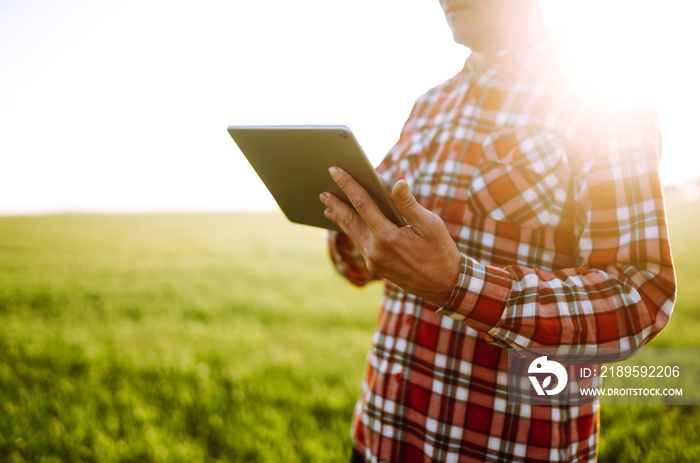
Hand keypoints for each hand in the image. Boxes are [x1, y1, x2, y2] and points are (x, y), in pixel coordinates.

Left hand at [320, 167, 460, 305]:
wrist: (445, 285)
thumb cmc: (441, 251)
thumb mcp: (430, 224)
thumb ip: (408, 204)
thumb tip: (397, 183)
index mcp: (388, 237)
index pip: (362, 204)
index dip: (348, 185)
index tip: (335, 170)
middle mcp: (375, 251)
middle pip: (349, 221)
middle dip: (335, 204)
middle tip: (323, 191)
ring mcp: (373, 262)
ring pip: (352, 234)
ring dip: (340, 219)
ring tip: (328, 207)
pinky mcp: (376, 268)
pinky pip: (360, 244)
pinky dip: (352, 231)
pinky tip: (347, 224)